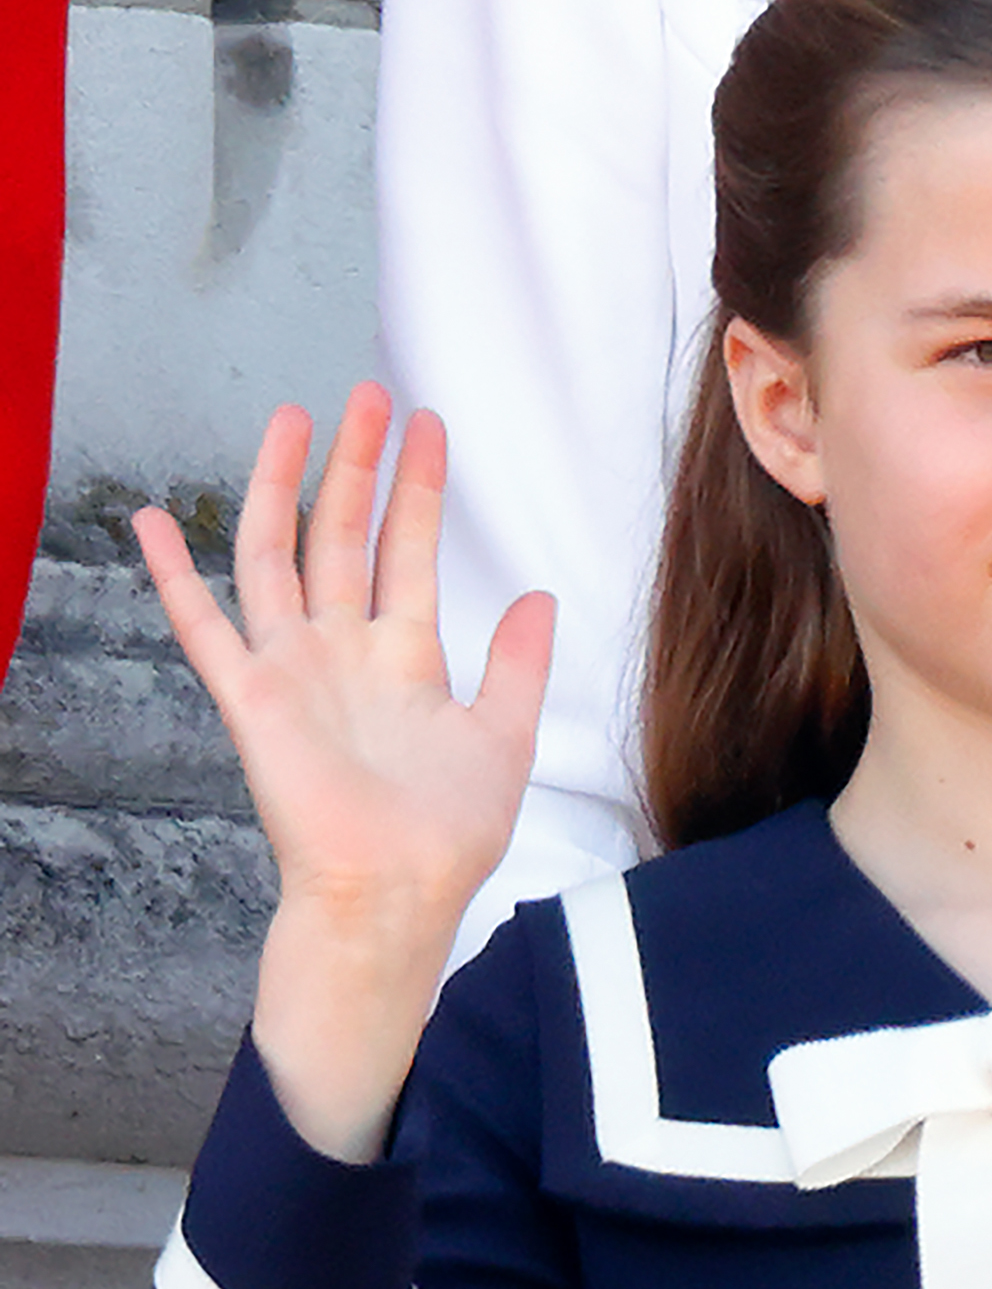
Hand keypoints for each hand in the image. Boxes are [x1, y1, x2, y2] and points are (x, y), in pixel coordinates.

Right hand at [136, 385, 554, 1156]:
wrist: (395, 896)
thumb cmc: (446, 840)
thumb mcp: (504, 739)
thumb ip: (518, 666)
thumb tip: (541, 595)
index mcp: (403, 662)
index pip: (407, 552)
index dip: (417, 490)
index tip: (427, 426)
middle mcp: (343, 655)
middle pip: (341, 536)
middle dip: (354, 465)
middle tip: (365, 392)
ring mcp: (293, 671)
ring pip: (279, 555)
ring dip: (282, 485)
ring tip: (294, 415)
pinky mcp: (251, 698)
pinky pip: (202, 627)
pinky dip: (175, 573)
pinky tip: (153, 519)